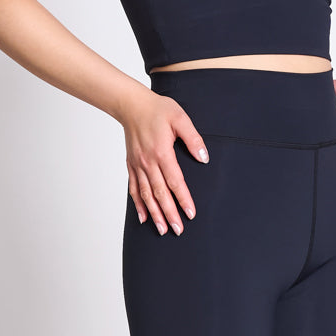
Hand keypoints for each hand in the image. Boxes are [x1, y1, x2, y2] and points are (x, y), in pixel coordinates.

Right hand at [122, 92, 208, 234]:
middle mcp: (148, 163)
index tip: (190, 214)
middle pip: (160, 193)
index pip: (175, 181)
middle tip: (177, 230)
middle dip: (169, 214)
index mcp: (162, 153)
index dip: (183, 199)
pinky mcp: (131, 165)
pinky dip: (138, 204)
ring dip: (155, 214)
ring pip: (146, 195)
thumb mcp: (180, 118)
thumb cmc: (157, 110)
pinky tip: (144, 217)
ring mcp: (138, 165)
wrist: (131, 105)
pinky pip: (133, 189)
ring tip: (162, 230)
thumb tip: (204, 158)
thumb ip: (193, 138)